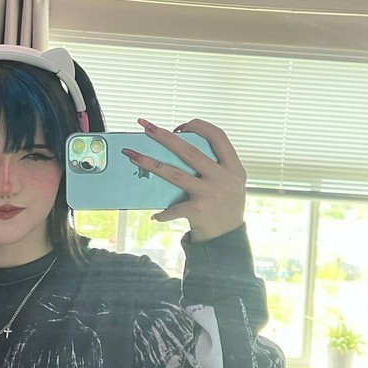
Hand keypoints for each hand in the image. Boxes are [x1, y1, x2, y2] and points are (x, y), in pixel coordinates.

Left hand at [123, 118, 245, 242]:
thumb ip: (216, 167)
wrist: (228, 240)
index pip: (218, 137)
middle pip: (190, 151)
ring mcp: (211, 193)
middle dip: (165, 137)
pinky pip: (174, 207)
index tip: (181, 126)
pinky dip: (164, 212)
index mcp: (234, 168)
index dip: (199, 127)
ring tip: (134, 156)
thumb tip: (181, 149)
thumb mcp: (231, 185)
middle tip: (146, 127)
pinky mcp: (198, 210)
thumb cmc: (226, 209)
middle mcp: (224, 179)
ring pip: (174, 173)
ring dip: (151, 163)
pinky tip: (156, 215)